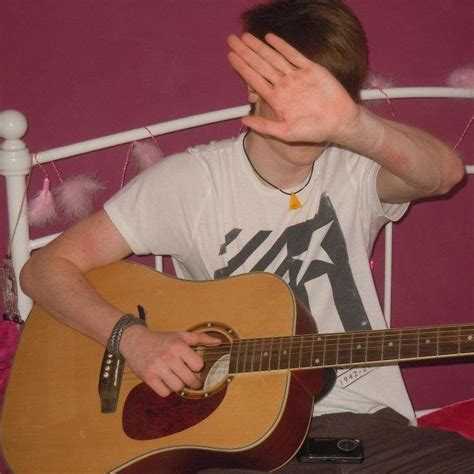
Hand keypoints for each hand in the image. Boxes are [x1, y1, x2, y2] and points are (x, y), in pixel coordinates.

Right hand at [120, 325, 220, 396]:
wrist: (134, 341)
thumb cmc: (161, 339)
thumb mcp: (181, 335)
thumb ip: (201, 338)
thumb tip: (219, 342)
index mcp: (178, 345)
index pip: (198, 365)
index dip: (198, 367)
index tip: (194, 366)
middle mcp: (168, 356)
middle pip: (189, 379)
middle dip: (193, 381)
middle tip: (192, 380)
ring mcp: (157, 367)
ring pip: (178, 387)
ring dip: (180, 386)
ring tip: (178, 379)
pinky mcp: (148, 377)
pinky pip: (164, 392)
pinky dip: (167, 390)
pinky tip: (166, 381)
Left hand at [227, 32, 360, 144]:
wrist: (339, 123)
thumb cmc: (314, 131)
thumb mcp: (286, 133)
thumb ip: (264, 126)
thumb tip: (243, 120)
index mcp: (276, 99)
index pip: (255, 80)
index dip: (242, 68)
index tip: (230, 57)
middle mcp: (284, 86)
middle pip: (261, 66)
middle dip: (246, 53)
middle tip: (232, 40)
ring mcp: (296, 76)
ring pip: (274, 58)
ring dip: (260, 47)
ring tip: (246, 37)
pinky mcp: (311, 69)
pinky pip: (294, 55)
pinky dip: (282, 46)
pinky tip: (270, 38)